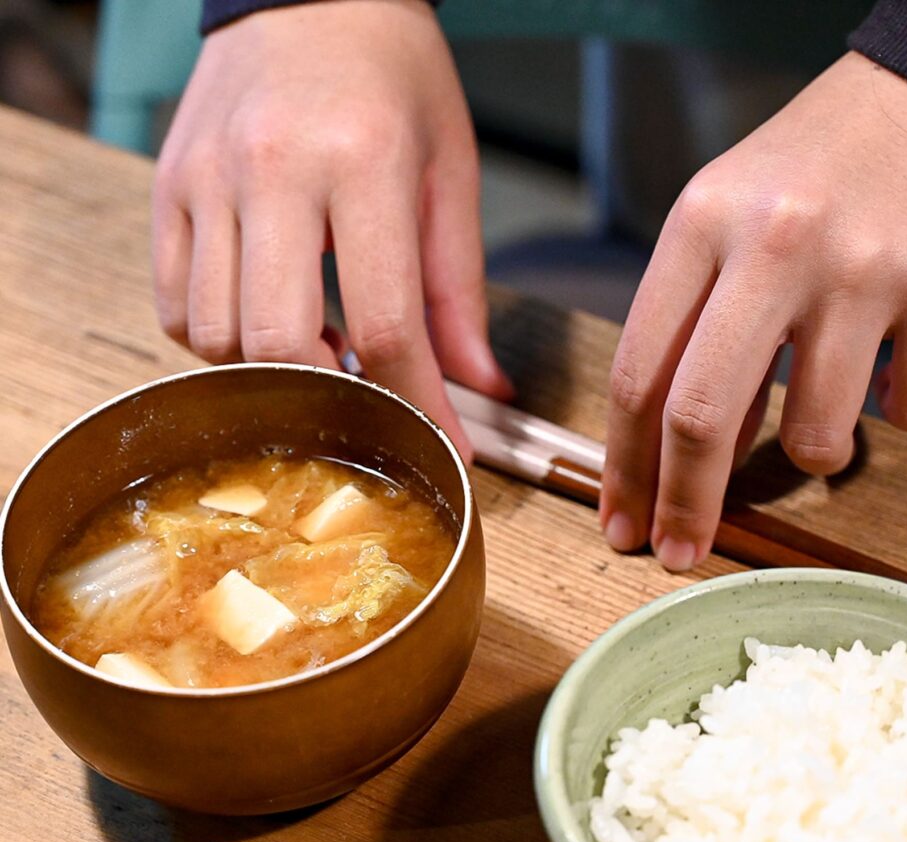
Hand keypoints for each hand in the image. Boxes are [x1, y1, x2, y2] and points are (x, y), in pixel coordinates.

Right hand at [152, 0, 511, 459]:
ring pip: (217, 335)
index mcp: (364, 162)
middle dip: (328, 394)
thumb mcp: (450, 174)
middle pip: (281, 342)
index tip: (437, 441)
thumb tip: (480, 385)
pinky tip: (261, 315)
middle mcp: (274, 170)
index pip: (387, 324)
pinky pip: (174, 306)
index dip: (416, 404)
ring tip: (314, 341)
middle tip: (360, 384)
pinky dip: (217, 339)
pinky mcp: (168, 188)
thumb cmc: (391, 77)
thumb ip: (461, 291)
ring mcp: (207, 179)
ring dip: (270, 369)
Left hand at [600, 52, 906, 571]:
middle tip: (679, 552)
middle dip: (684, 506)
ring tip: (824, 414)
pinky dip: (901, 411)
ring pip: (815, 436)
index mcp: (701, 225)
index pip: (639, 373)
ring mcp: (862, 269)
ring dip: (814, 453)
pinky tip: (895, 368)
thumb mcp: (725, 217)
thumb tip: (679, 447)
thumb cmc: (819, 164)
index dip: (624, 466)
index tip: (623, 519)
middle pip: (701, 419)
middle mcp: (774, 245)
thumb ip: (692, 321)